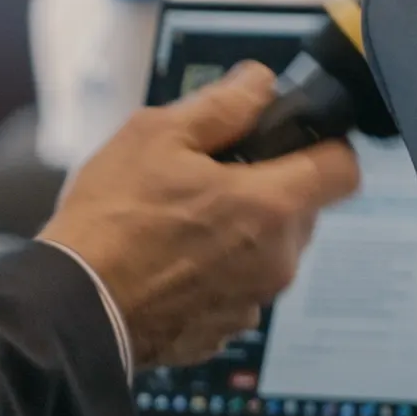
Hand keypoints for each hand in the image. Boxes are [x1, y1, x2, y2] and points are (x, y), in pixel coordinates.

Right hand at [38, 62, 357, 367]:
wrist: (72, 309)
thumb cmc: (111, 221)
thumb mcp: (157, 136)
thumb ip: (222, 105)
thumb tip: (260, 83)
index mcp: (271, 207)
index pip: (344, 169)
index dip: (325, 146)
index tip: (292, 142)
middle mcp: (277, 261)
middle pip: (302, 211)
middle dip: (268, 189)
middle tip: (210, 177)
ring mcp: (252, 302)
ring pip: (268, 252)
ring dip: (240, 234)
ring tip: (179, 222)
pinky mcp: (222, 332)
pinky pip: (237, 290)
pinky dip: (215, 274)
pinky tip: (168, 263)